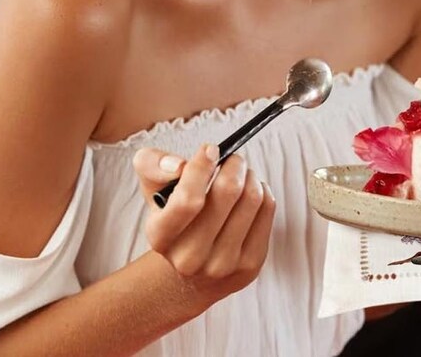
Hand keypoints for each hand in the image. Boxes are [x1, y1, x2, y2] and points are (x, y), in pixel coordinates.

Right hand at [132, 144, 275, 300]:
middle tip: (231, 159)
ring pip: (253, 197)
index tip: (210, 149)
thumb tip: (179, 165)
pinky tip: (249, 195)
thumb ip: (153, 165)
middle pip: (228, 191)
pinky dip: (262, 190)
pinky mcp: (250, 264)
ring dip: (249, 175)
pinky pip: (268, 208)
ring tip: (241, 176)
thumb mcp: (153, 190)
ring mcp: (222, 264)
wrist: (190, 270)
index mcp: (161, 236)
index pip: (188, 200)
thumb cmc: (174, 217)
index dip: (202, 167)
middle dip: (234, 163)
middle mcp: (190, 257)